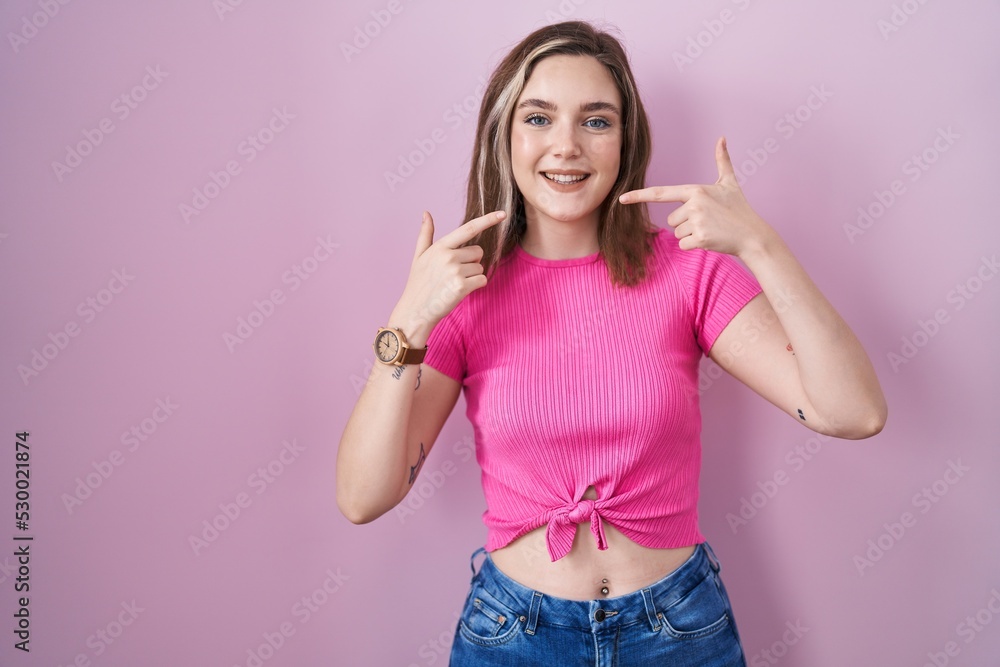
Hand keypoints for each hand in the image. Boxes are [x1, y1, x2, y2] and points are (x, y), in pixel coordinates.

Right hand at [392, 210, 505, 338]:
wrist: (415, 310)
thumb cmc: (418, 283)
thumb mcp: (419, 256)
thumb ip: (426, 234)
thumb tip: (426, 213)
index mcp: (440, 247)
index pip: (468, 228)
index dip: (488, 220)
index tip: (503, 213)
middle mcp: (448, 257)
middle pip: (478, 252)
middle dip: (472, 261)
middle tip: (455, 273)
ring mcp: (455, 272)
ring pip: (480, 267)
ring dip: (472, 276)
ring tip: (453, 283)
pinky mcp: (462, 287)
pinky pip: (482, 280)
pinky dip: (476, 285)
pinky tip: (460, 291)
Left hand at [619, 136, 773, 257]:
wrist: (753, 235)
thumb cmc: (739, 209)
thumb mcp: (730, 183)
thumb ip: (722, 161)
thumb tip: (722, 138)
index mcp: (695, 190)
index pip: (661, 193)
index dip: (639, 195)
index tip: (621, 198)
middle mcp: (693, 204)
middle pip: (671, 219)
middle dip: (685, 223)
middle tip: (708, 221)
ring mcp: (697, 221)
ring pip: (677, 233)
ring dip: (690, 235)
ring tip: (711, 229)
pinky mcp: (700, 238)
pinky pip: (683, 245)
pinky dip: (694, 245)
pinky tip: (710, 239)